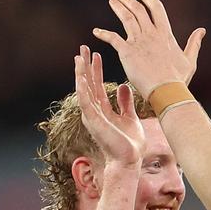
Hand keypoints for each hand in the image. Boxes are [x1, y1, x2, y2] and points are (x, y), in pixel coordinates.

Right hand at [75, 46, 144, 167]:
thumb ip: (125, 103)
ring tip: (79, 57)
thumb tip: (123, 86)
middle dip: (86, 66)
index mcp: (103, 111)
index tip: (96, 54)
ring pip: (84, 90)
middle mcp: (95, 112)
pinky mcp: (94, 122)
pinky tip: (80, 77)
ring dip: (80, 73)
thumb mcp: (130, 118)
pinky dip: (82, 90)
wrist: (130, 161)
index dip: (96, 70)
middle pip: (88, 84)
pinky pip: (85, 103)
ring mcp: (93, 117)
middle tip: (83, 48)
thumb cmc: (130, 145)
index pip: (97, 86)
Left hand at [93, 0, 205, 100]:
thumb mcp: (189, 60)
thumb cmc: (179, 79)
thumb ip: (194, 44)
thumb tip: (202, 30)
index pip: (156, 8)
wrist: (166, 91)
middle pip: (138, 9)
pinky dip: (103, 33)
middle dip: (128, 0)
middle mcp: (151, 33)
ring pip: (126, 17)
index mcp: (165, 34)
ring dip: (118, 7)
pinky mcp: (127, 52)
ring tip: (113, 2)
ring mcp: (138, 41)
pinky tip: (96, 32)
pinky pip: (112, 38)